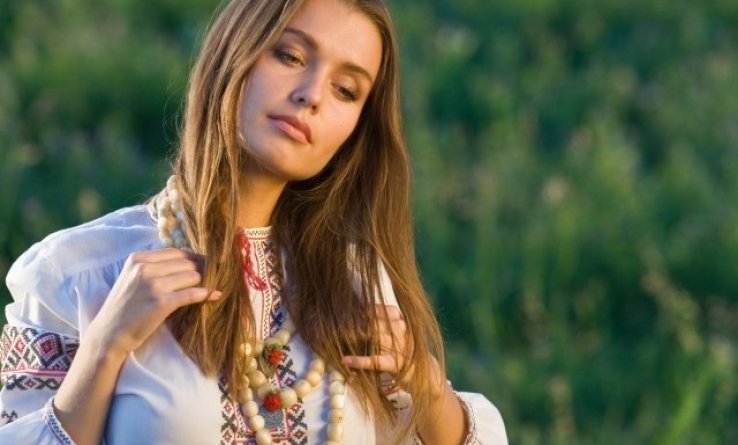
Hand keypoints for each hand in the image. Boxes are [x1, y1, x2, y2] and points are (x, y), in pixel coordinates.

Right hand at [88, 248, 220, 357]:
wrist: (108, 335)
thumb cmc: (124, 308)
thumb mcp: (133, 279)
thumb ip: (155, 268)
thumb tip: (189, 263)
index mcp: (137, 259)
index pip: (176, 252)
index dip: (194, 258)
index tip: (206, 264)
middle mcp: (144, 268)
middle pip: (186, 263)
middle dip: (203, 269)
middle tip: (215, 276)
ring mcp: (153, 285)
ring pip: (192, 276)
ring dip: (205, 282)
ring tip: (213, 286)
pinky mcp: (161, 303)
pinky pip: (192, 294)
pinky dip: (206, 294)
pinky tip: (215, 295)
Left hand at [341, 305, 414, 386]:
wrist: (427, 375)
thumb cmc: (408, 352)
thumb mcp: (403, 335)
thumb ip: (388, 324)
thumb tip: (365, 313)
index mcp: (404, 324)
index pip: (389, 311)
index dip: (373, 309)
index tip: (357, 307)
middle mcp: (402, 333)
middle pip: (378, 323)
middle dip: (361, 320)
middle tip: (342, 318)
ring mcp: (398, 349)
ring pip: (376, 338)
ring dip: (357, 335)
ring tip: (340, 334)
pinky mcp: (395, 365)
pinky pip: (375, 361)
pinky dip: (359, 361)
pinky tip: (346, 360)